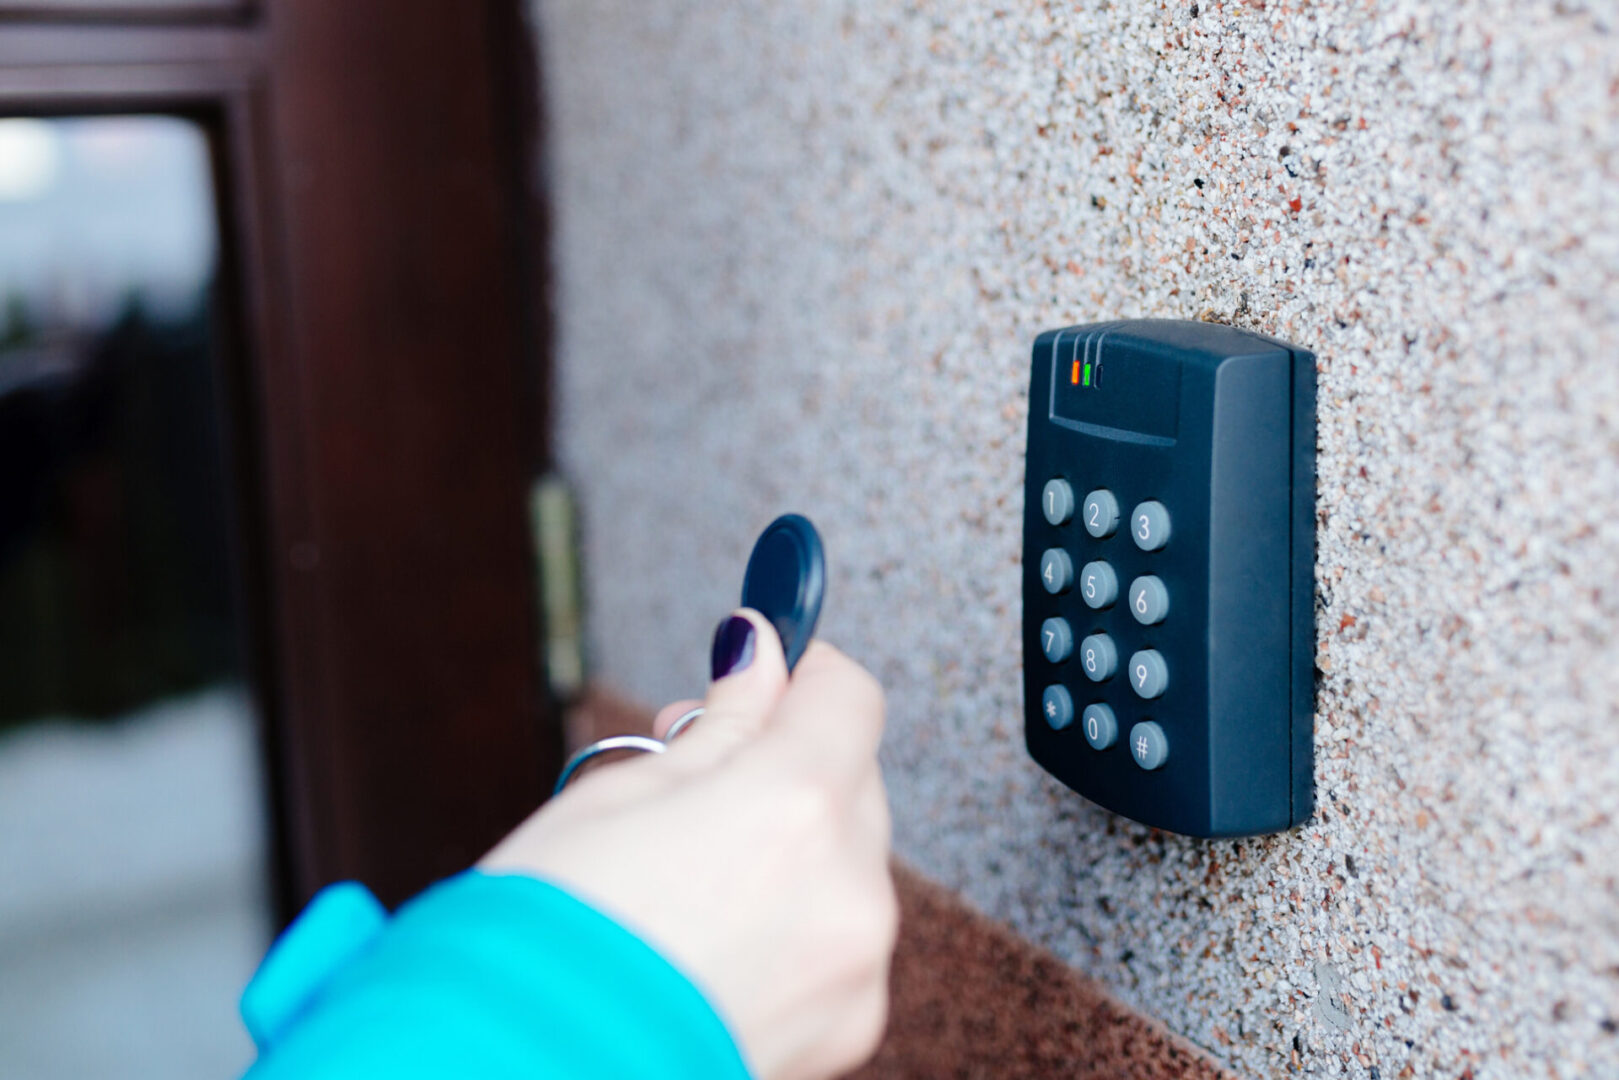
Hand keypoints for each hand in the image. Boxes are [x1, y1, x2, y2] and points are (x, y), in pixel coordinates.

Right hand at [480, 609, 895, 1079]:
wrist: (517, 1073)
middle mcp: (849, 887)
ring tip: (687, 870)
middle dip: (783, 763)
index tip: (760, 669)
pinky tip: (712, 938)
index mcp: (793, 808)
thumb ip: (719, 725)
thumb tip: (760, 655)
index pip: (848, 696)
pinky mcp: (847, 1029)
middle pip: (851, 780)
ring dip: (791, 845)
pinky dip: (795, 923)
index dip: (801, 671)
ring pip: (848, 863)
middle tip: (689, 769)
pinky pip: (839, 940)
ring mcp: (856, 968)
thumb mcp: (619, 797)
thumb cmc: (545, 940)